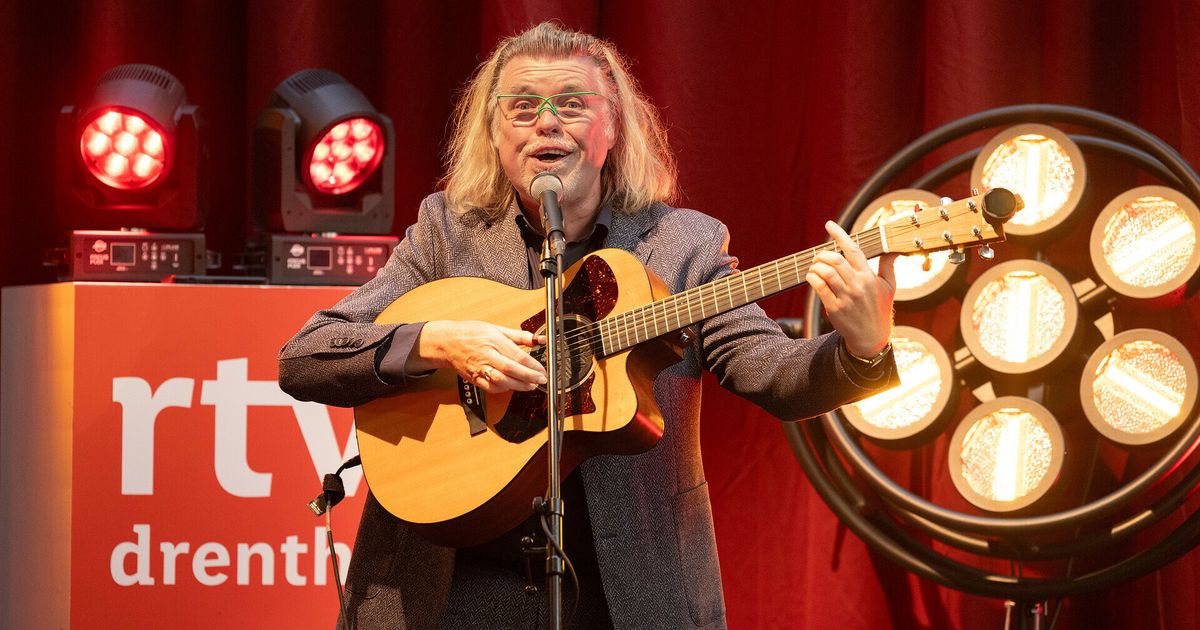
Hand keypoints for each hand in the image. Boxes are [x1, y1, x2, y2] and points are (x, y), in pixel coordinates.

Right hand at [409, 320, 546, 392]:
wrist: (448, 342)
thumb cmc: (471, 333)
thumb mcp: (497, 328)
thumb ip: (519, 336)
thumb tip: (538, 339)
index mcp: (494, 341)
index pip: (518, 356)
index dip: (532, 365)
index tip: (542, 370)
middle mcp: (487, 355)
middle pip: (511, 369)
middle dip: (529, 377)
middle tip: (541, 380)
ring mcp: (480, 368)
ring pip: (501, 381)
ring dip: (518, 386)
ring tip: (530, 386)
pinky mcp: (474, 378)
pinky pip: (490, 387)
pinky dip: (503, 389)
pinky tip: (512, 386)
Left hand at [806, 221, 897, 357]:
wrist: (871, 338)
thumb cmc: (879, 310)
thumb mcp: (889, 287)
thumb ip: (888, 266)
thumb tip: (894, 249)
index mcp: (869, 277)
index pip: (854, 250)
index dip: (840, 234)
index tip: (829, 224)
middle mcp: (857, 285)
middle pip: (835, 260)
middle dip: (823, 253)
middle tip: (819, 255)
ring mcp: (845, 297)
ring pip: (825, 272)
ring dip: (815, 265)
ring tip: (814, 266)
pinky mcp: (834, 308)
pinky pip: (819, 288)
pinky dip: (812, 278)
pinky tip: (811, 277)